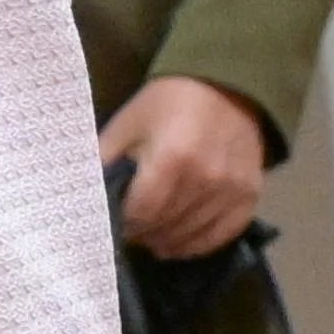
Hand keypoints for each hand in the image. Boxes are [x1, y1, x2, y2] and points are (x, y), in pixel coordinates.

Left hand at [100, 75, 268, 256]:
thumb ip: (104, 161)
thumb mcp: (126, 125)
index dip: (124, 223)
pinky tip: (178, 244)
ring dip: (166, 241)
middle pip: (166, 225)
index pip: (142, 211)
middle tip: (129, 232)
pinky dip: (197, 245)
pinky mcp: (250, 195)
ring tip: (150, 238)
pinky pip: (223, 234)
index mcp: (172, 158)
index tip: (112, 225)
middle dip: (142, 232)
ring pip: (192, 235)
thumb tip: (83, 196)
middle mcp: (206, 178)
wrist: (226, 89)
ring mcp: (232, 189)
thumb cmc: (167, 105)